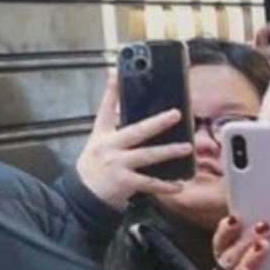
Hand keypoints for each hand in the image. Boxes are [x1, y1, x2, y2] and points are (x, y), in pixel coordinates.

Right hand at [76, 71, 192, 208]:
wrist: (83, 196)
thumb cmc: (94, 167)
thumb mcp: (97, 141)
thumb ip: (111, 122)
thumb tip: (122, 98)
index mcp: (102, 136)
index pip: (105, 109)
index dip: (110, 91)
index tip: (115, 73)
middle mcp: (109, 148)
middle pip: (136, 132)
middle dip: (157, 122)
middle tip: (176, 114)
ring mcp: (117, 166)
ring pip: (147, 156)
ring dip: (168, 152)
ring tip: (187, 148)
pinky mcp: (124, 183)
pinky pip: (149, 183)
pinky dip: (165, 186)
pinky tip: (180, 185)